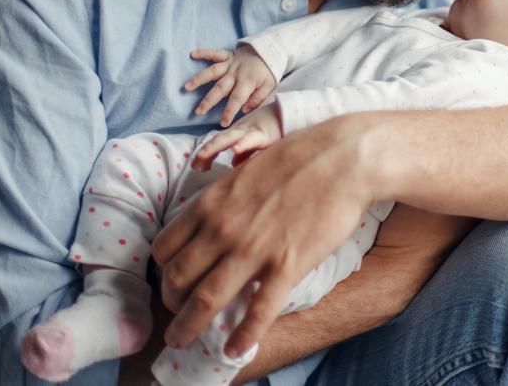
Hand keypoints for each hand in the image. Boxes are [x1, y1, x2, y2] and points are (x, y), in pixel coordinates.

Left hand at [152, 114, 377, 357]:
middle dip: (170, 305)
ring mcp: (254, 249)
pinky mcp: (287, 265)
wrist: (344, 158)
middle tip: (176, 315)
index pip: (165, 248)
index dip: (163, 271)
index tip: (172, 281)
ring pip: (204, 302)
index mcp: (211, 203)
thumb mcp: (246, 170)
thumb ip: (224, 199)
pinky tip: (235, 350)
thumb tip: (213, 219)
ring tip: (183, 342)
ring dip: (187, 328)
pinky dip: (242, 337)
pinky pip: (257, 312)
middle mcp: (223, 229)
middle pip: (176, 280)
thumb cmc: (300, 157)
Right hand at [185, 45, 276, 126]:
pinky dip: (204, 52)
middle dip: (209, 101)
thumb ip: (257, 99)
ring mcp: (231, 63)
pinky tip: (192, 54)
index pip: (237, 100)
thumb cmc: (269, 72)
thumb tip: (244, 110)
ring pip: (213, 71)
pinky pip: (215, 53)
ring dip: (199, 79)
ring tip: (187, 87)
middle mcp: (236, 73)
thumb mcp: (269, 87)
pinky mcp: (228, 55)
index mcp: (247, 82)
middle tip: (198, 111)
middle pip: (220, 88)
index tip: (223, 123)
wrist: (271, 51)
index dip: (229, 112)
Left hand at [191, 102, 283, 170]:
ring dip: (215, 146)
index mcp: (238, 133)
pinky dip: (243, 144)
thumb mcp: (256, 140)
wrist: (290, 114)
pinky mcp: (264, 135)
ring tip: (203, 154)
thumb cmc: (273, 127)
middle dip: (206, 152)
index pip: (218, 143)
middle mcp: (241, 131)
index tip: (196, 166)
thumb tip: (233, 162)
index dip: (206, 153)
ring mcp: (251, 132)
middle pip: (219, 140)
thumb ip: (244, 151)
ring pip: (230, 138)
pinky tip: (235, 149)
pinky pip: (252, 140)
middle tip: (194, 164)